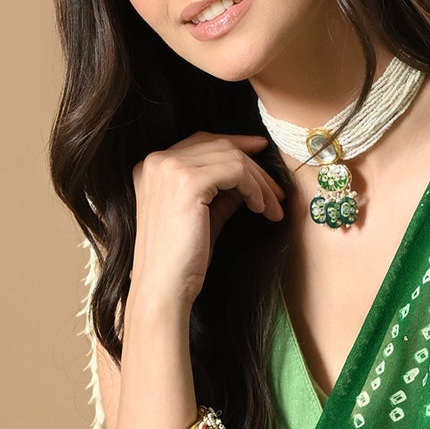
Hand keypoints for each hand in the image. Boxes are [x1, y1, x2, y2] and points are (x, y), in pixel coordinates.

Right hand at [129, 132, 284, 311]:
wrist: (164, 287)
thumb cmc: (181, 260)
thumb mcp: (204, 215)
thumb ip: (221, 192)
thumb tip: (250, 177)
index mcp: (152, 167)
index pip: (200, 141)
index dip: (234, 143)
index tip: (260, 150)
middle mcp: (157, 161)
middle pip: (218, 146)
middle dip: (254, 166)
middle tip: (277, 191)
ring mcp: (169, 168)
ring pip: (231, 157)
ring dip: (259, 182)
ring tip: (273, 208)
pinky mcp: (188, 180)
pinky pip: (236, 171)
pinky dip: (254, 188)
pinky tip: (261, 209)